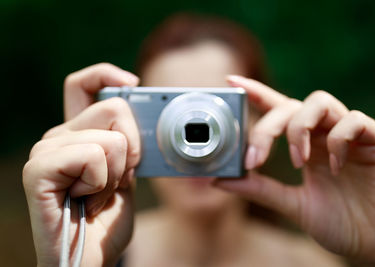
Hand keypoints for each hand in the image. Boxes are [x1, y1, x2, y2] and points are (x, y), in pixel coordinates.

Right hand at [23, 63, 139, 265]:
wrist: (90, 259)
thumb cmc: (106, 221)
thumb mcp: (126, 175)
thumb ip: (127, 144)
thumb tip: (139, 112)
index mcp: (78, 134)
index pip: (82, 85)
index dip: (106, 74)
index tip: (132, 84)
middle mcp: (57, 136)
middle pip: (114, 109)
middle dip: (132, 149)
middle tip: (116, 180)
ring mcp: (45, 151)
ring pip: (111, 139)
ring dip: (116, 176)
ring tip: (96, 196)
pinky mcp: (38, 170)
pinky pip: (92, 157)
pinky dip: (100, 185)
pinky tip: (84, 201)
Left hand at [214, 75, 374, 263]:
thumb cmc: (341, 223)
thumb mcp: (291, 205)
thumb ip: (259, 189)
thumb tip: (218, 180)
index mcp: (305, 146)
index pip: (278, 109)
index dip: (256, 92)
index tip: (232, 81)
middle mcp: (324, 135)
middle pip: (291, 105)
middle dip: (267, 127)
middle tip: (256, 159)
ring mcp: (350, 135)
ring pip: (320, 102)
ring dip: (300, 128)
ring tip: (299, 161)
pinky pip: (354, 121)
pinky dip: (339, 139)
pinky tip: (337, 168)